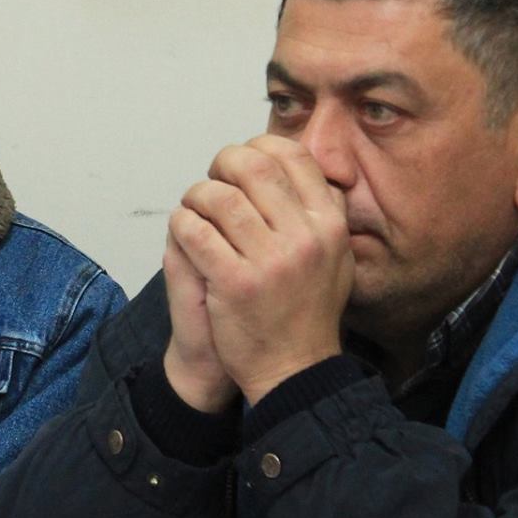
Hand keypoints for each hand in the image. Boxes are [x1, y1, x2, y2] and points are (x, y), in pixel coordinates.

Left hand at [169, 135, 351, 405]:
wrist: (293, 369)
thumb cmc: (306, 311)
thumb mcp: (335, 256)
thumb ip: (321, 210)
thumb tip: (296, 165)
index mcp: (329, 223)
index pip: (292, 155)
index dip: (257, 148)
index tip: (240, 167)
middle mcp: (304, 237)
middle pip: (252, 165)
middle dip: (221, 165)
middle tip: (211, 185)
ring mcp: (269, 260)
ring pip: (216, 196)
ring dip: (196, 197)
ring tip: (194, 212)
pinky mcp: (234, 282)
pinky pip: (194, 231)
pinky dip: (182, 225)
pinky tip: (186, 235)